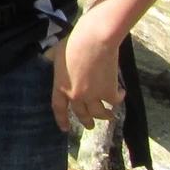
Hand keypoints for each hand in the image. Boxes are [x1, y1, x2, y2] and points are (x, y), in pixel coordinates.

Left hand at [49, 17, 123, 131]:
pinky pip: (114, 101)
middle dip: (86, 121)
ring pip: (99, 112)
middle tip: (90, 126)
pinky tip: (122, 94)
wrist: (94, 40)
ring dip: (105, 116)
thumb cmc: (73, 42)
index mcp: (61, 87)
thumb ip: (52, 58)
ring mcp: (93, 96)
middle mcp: (76, 96)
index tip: (65, 129)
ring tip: (109, 117)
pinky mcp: (109, 92)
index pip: (59, 108)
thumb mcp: (56, 52)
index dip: (62, 120)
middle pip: (81, 114)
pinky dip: (119, 98)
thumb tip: (47, 57)